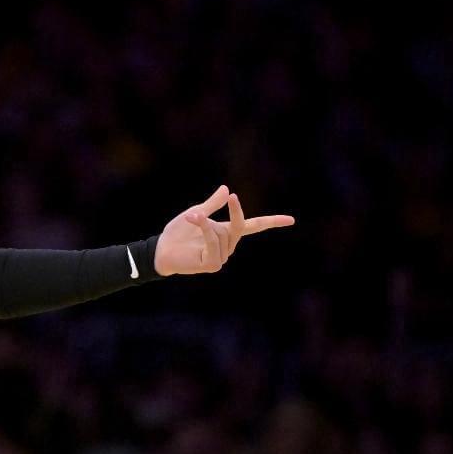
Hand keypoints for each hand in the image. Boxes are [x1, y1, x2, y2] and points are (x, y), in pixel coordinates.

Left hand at [154, 184, 294, 275]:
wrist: (161, 249)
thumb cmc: (177, 233)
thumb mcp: (196, 213)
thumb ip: (212, 204)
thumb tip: (226, 189)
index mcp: (226, 233)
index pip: (254, 227)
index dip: (272, 222)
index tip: (291, 220)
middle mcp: (227, 246)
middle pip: (240, 226)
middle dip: (234, 211)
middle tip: (230, 198)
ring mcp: (221, 257)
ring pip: (223, 233)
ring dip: (205, 222)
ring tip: (190, 219)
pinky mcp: (212, 265)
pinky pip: (214, 242)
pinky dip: (206, 230)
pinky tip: (194, 220)